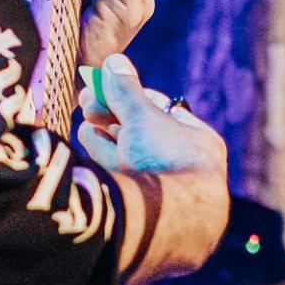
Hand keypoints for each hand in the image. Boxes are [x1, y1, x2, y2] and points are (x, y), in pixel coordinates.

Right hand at [77, 52, 231, 284]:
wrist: (165, 222)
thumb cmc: (165, 161)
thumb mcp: (143, 117)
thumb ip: (126, 90)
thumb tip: (114, 62)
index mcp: (199, 144)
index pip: (165, 112)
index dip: (135, 97)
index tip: (109, 87)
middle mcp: (184, 168)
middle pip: (143, 135)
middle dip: (114, 117)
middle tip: (88, 101)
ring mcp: (164, 191)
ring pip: (130, 157)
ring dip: (105, 136)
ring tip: (86, 122)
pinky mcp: (143, 210)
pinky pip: (121, 176)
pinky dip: (104, 157)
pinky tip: (87, 139)